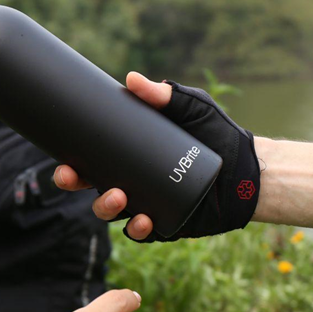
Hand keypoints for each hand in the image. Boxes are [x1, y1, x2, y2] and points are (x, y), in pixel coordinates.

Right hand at [53, 72, 260, 241]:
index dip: (73, 166)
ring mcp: (148, 204)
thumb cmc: (218, 135)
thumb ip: (166, 94)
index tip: (63, 163)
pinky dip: (138, 229)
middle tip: (75, 178)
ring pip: (114, 213)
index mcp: (130, 155)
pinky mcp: (166, 223)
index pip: (92, 161)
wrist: (248, 169)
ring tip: (118, 196)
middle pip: (93, 188)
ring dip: (106, 207)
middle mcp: (134, 181)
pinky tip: (142, 220)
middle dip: (78, 186)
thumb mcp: (192, 108)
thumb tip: (131, 79)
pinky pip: (143, 232)